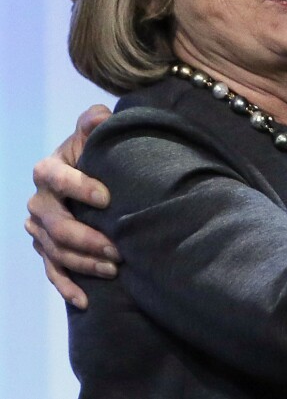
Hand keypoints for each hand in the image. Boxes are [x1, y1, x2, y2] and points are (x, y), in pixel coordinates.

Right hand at [25, 104, 119, 308]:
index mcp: (47, 171)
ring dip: (83, 263)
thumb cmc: (96, 150)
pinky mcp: (48, 248)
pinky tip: (86, 299)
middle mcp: (39, 201)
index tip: (108, 198)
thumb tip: (98, 117)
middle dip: (86, 238)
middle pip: (55, 225)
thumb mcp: (95, 132)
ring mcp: (40, 228)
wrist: (91, 173)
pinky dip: (67, 286)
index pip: (57, 179)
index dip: (80, 188)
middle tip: (117, 248)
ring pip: (56, 251)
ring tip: (115, 268)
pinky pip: (52, 271)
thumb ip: (95, 122)